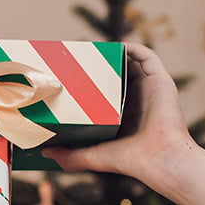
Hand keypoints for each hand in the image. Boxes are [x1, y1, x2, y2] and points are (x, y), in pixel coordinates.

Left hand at [44, 42, 191, 190]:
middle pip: (116, 76)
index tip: (71, 76)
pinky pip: (147, 56)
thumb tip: (44, 151)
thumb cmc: (129, 161)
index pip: (104, 94)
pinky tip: (118, 44)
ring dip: (115, 54)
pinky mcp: (160, 80)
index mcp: (123, 116)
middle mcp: (136, 100)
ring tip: (95, 49)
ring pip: (131, 63)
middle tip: (79, 58)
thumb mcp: (92, 157)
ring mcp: (149, 89)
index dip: (90, 83)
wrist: (159, 158)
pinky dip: (134, 47)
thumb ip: (70, 156)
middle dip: (100, 66)